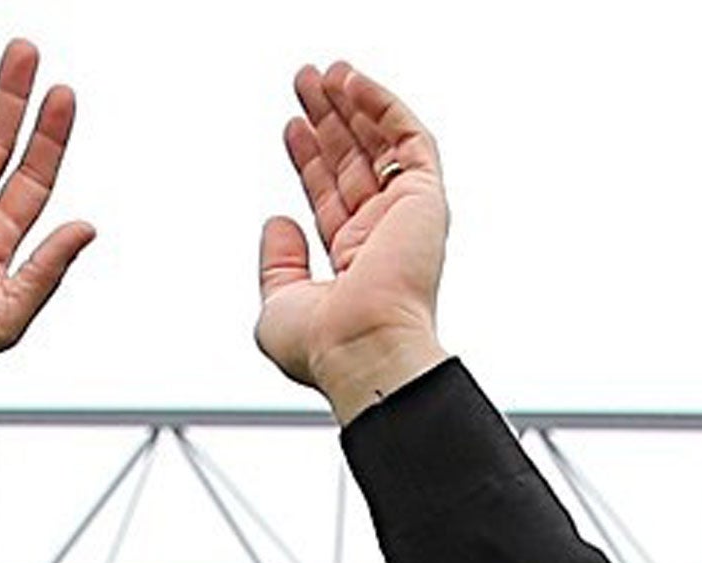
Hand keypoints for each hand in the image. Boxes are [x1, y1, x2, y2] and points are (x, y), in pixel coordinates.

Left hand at [256, 64, 449, 423]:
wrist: (361, 349)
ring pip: (381, 145)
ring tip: (325, 74)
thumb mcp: (278, 305)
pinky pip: (409, 138)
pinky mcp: (424, 199)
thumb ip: (277, 263)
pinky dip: (383, 106)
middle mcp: (381, 239)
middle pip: (354, 163)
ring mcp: (405, 218)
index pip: (331, 196)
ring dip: (354, 105)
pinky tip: (356, 83)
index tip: (293, 126)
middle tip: (307, 85)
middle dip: (330, 121)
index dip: (311, 159)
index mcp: (353, 265)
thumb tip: (278, 222)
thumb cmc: (324, 347)